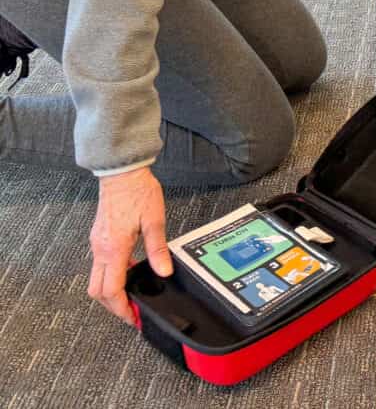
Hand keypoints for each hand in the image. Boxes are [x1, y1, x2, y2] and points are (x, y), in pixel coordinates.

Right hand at [89, 167, 171, 324]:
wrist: (122, 172)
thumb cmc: (138, 191)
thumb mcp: (154, 220)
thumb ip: (158, 249)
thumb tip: (164, 272)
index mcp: (114, 248)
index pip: (111, 290)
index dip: (122, 308)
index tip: (133, 317)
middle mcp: (100, 249)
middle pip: (97, 291)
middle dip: (113, 305)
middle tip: (132, 309)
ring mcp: (97, 243)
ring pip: (96, 278)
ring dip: (112, 290)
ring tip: (134, 292)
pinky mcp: (99, 236)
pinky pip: (100, 264)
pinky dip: (112, 274)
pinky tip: (130, 268)